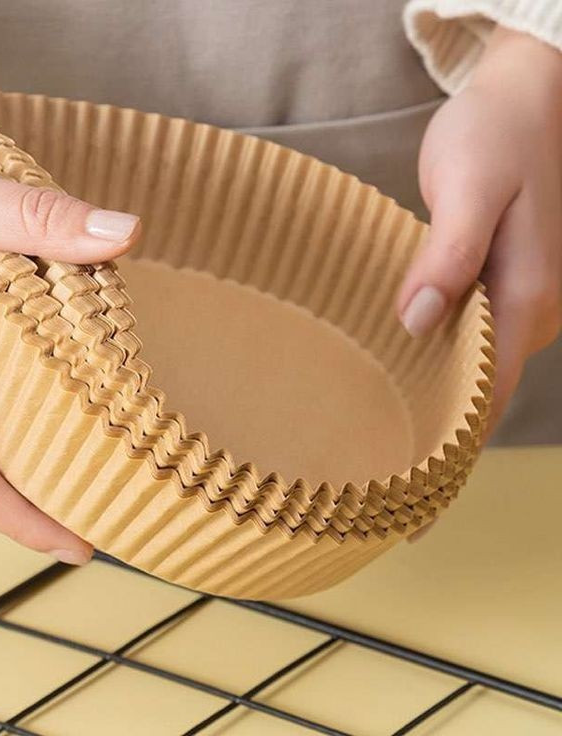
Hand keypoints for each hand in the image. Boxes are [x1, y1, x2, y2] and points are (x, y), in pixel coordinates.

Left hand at [398, 26, 561, 436]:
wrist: (521, 98)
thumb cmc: (494, 137)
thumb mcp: (470, 189)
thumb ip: (449, 256)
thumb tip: (418, 323)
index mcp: (528, 298)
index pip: (490, 391)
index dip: (451, 438)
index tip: (408, 482)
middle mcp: (530, 310)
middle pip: (479, 386)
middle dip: (433, 421)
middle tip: (373, 455)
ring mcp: (516, 299)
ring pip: (470, 362)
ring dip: (428, 386)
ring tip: (374, 417)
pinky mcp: (496, 284)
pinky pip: (465, 334)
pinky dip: (431, 350)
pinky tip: (394, 358)